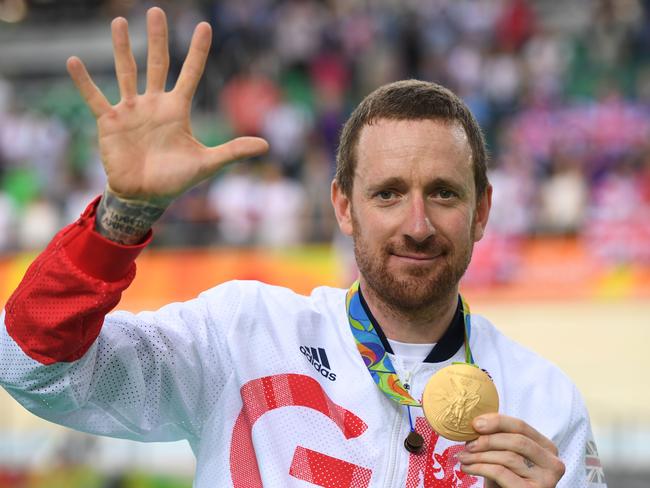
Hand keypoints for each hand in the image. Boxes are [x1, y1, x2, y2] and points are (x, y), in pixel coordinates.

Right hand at [66, 7, 267, 205]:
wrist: (145, 196)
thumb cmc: (176, 180)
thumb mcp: (206, 164)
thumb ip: (233, 152)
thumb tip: (266, 145)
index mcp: (177, 110)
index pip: (190, 73)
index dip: (198, 51)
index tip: (204, 26)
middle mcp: (154, 104)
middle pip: (157, 64)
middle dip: (158, 38)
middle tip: (156, 11)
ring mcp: (130, 110)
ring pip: (126, 72)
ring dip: (122, 48)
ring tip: (120, 22)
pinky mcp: (109, 122)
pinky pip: (94, 97)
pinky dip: (84, 82)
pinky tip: (73, 61)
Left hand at [458, 413, 564, 486]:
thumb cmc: (506, 480)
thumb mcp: (506, 456)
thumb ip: (500, 438)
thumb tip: (478, 421)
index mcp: (547, 448)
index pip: (521, 426)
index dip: (497, 422)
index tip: (475, 423)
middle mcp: (553, 463)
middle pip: (517, 441)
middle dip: (488, 440)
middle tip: (467, 443)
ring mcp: (546, 480)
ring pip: (508, 457)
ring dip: (480, 455)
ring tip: (463, 457)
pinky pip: (501, 472)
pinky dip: (480, 467)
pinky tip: (468, 468)